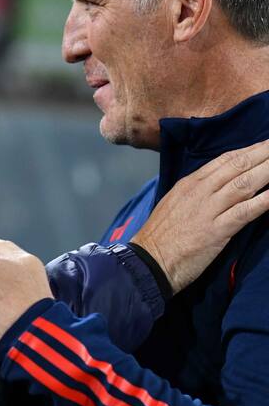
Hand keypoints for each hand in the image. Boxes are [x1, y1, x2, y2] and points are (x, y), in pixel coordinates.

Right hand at [132, 139, 268, 293]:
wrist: (149, 260)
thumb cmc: (160, 236)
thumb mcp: (174, 204)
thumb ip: (195, 193)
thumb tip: (217, 186)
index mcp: (189, 184)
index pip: (223, 160)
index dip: (247, 150)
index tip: (264, 144)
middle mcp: (199, 191)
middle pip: (237, 167)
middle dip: (262, 154)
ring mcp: (208, 210)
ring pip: (244, 185)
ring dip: (267, 171)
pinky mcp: (216, 231)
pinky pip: (244, 212)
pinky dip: (263, 202)